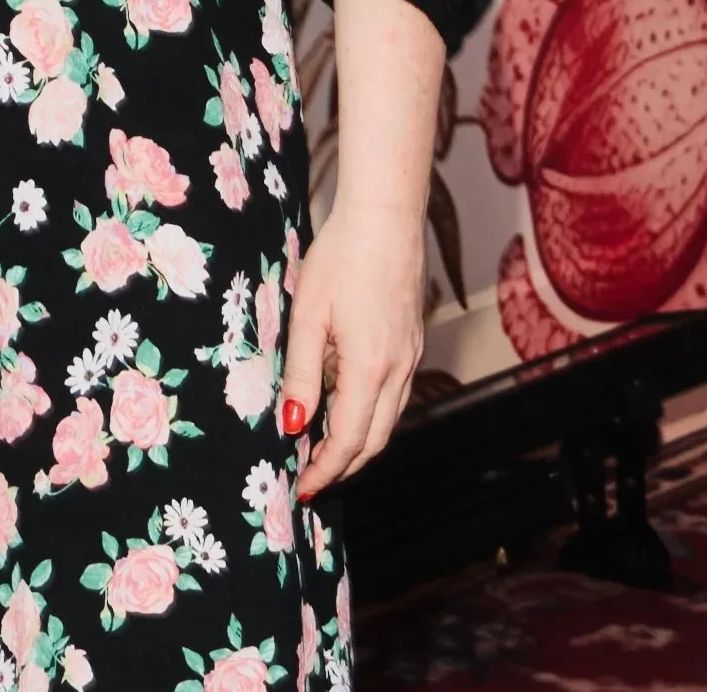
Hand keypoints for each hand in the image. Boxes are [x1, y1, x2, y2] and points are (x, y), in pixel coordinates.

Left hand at [279, 196, 424, 500]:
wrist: (386, 217)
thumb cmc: (341, 257)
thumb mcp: (308, 314)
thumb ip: (303, 374)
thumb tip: (294, 425)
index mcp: (371, 368)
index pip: (350, 440)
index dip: (326, 471)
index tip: (304, 489)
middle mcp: (399, 370)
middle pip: (376, 440)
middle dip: (344, 466)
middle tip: (311, 478)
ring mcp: (411, 356)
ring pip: (389, 419)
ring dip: (359, 442)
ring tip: (322, 449)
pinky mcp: (412, 341)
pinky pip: (395, 394)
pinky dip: (372, 413)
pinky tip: (345, 404)